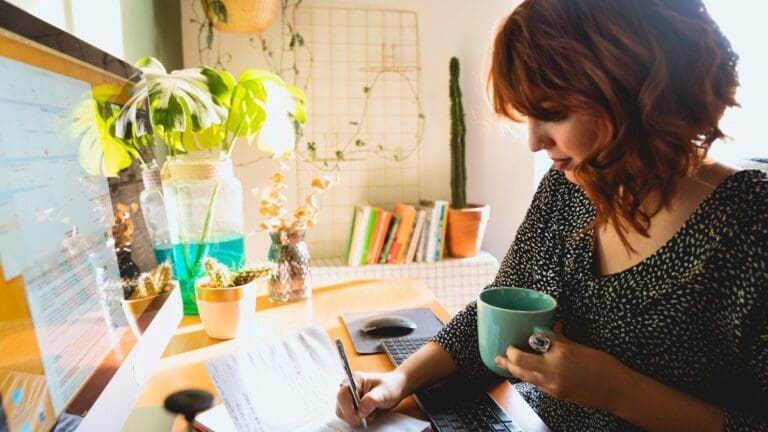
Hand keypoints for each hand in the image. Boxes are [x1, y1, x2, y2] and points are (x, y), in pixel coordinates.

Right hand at [335, 370, 407, 425]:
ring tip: (369, 415)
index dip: (348, 408)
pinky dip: (357, 418)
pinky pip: (348, 415)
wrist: (395, 388)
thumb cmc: (390, 386)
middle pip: (340, 405)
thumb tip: (360, 410)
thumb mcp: (384, 392)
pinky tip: (367, 415)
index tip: (358, 416)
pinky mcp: (352, 403)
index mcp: (355, 380)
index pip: (343, 395)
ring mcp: (350, 396)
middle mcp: (349, 387)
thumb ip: (372, 400)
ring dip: (355, 418)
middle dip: (352, 415)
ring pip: (342, 412)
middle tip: (366, 417)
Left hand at [494, 323, 627, 410]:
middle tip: (503, 351)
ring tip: (502, 363)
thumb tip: (551, 328)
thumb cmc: (604, 366)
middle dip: (508, 355)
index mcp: (561, 351)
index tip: (518, 335)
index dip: (524, 338)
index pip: (533, 341)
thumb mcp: (581, 347)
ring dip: (511, 369)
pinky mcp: (556, 394)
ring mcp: (553, 384)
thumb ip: (562, 339)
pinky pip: (536, 384)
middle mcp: (553, 368)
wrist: (617, 390)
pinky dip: (528, 378)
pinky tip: (523, 374)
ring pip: (523, 376)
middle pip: (519, 361)